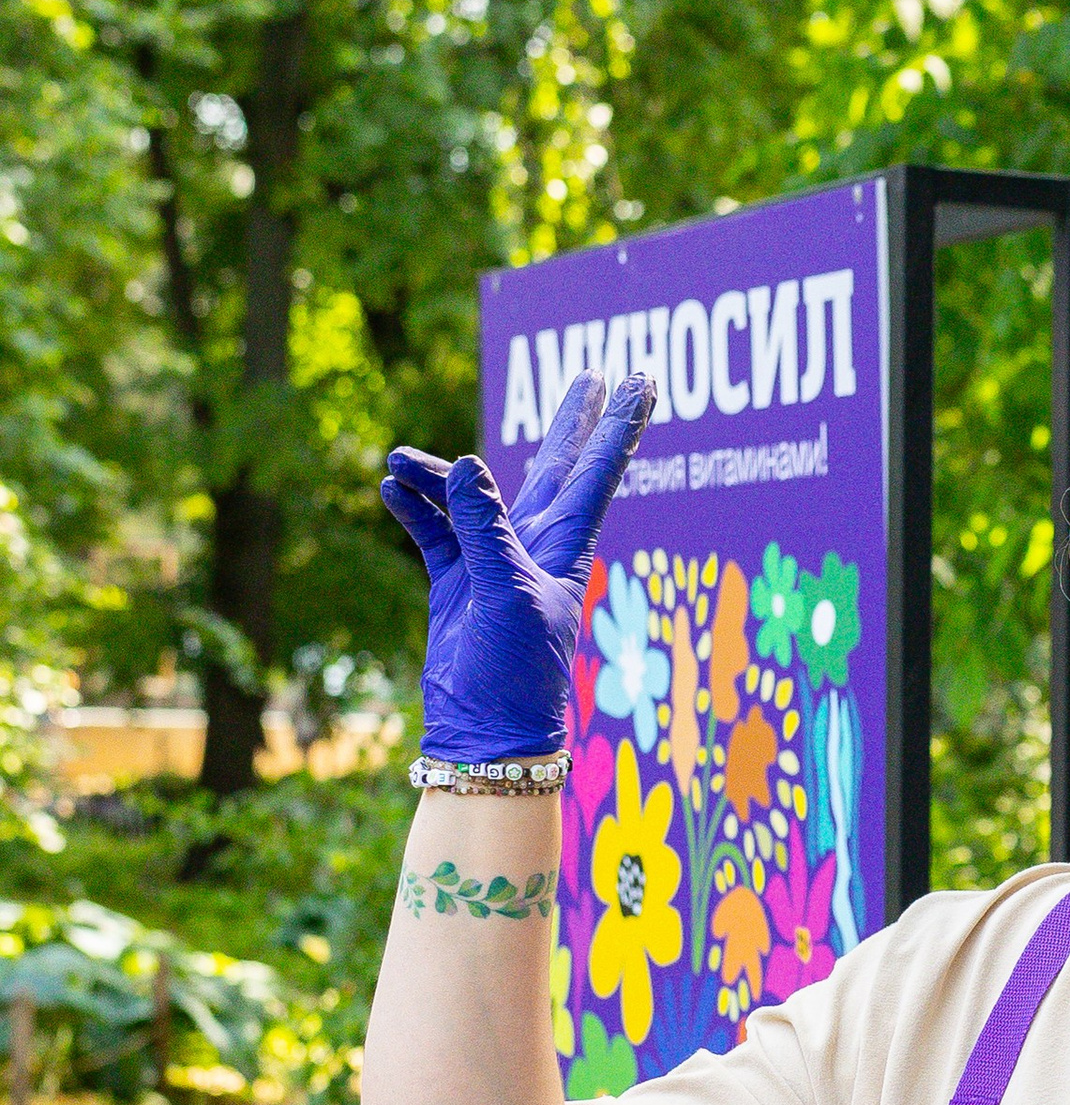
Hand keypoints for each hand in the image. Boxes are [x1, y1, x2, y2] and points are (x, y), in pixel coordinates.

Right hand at [382, 371, 655, 763]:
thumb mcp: (508, 594)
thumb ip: (488, 528)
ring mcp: (493, 560)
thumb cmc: (516, 670)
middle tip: (594, 373)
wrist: (486, 731)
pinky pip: (433, 530)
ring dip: (436, 473)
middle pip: (552, 466)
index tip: (642, 378)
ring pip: (470, 494)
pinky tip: (392, 486)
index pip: (596, 471)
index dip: (618, 425)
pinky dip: (414, 507)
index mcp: (566, 545)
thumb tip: (466, 462)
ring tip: (398, 458)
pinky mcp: (455, 582)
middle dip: (572, 420)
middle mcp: (533, 544)